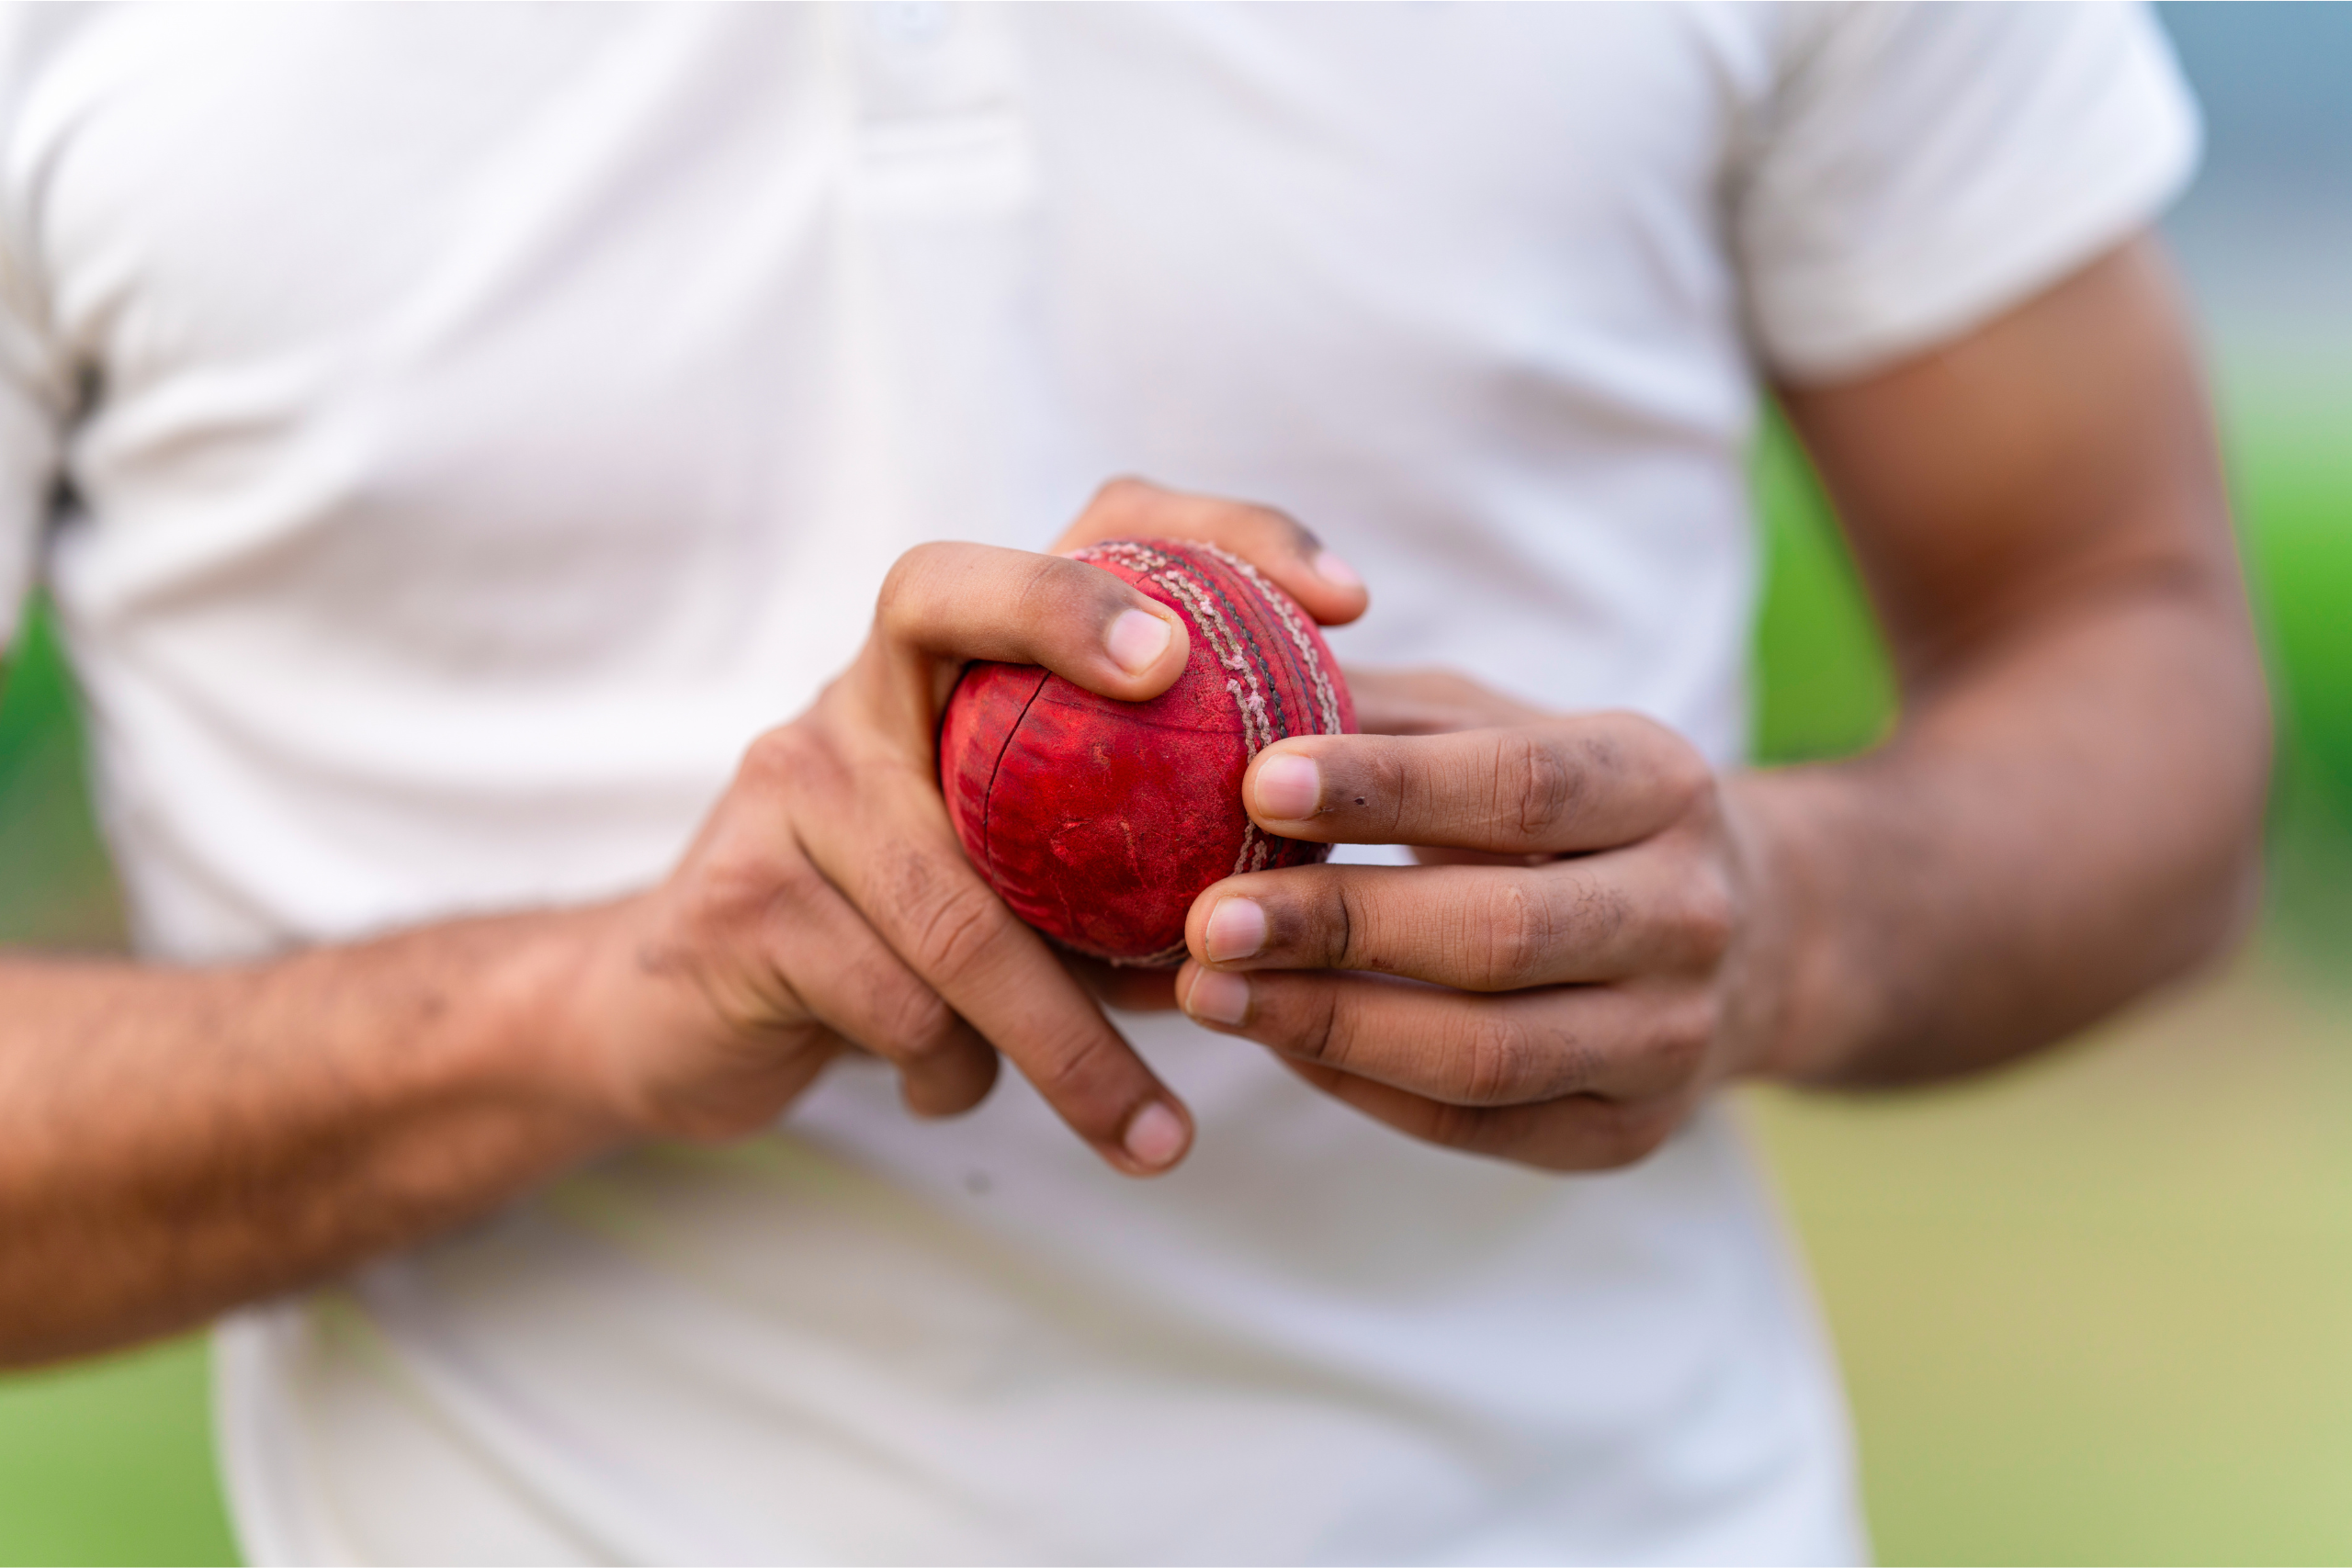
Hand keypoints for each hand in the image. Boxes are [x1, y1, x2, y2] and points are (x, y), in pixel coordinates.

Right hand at [563, 480, 1366, 1173]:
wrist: (675, 1017)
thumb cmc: (889, 937)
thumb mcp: (1005, 872)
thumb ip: (1113, 853)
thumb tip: (1298, 898)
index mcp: (946, 670)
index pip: (1082, 527)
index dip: (1213, 533)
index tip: (1344, 602)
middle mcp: (854, 693)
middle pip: (956, 602)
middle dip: (1075, 624)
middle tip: (1212, 734)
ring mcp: (786, 785)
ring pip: (960, 903)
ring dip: (1072, 1041)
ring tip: (1155, 1139)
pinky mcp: (741, 903)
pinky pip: (901, 1003)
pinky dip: (958, 1072)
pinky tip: (951, 1092)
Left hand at [1173, 676, 1780, 1170]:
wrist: (1738, 939)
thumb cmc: (1564, 811)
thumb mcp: (1500, 730)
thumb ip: (1383, 716)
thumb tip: (1228, 706)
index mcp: (1660, 783)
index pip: (1523, 786)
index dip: (1388, 787)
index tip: (1260, 783)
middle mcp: (1688, 913)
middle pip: (1501, 933)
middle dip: (1339, 926)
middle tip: (1207, 919)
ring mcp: (1669, 1037)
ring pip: (1486, 1054)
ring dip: (1330, 1026)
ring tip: (1208, 994)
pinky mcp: (1625, 1133)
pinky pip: (1471, 1125)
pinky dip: (1356, 1083)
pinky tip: (1273, 1039)